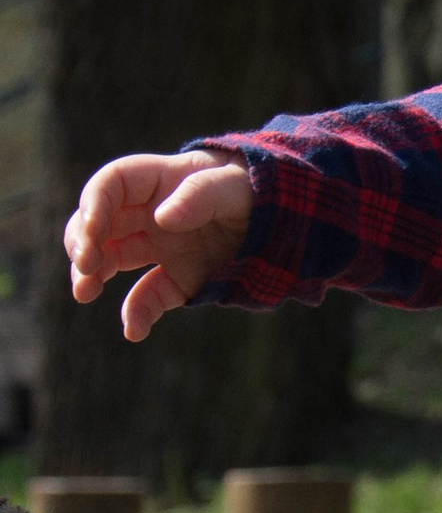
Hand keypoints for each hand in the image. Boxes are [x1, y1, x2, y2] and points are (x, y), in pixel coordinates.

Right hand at [65, 152, 254, 342]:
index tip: (92, 230)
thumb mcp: (234, 186)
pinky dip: (138, 314)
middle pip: (98, 224)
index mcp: (159, 181)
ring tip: (84, 292)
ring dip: (92, 275)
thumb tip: (162, 218)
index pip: (111, 184)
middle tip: (86, 264)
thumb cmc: (256, 188)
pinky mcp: (179, 278)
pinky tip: (134, 331)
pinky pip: (149, 297)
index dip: (93, 204)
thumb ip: (201, 194)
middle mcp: (151, 214)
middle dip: (82, 242)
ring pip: (112, 260)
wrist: (288, 217)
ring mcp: (162, 247)